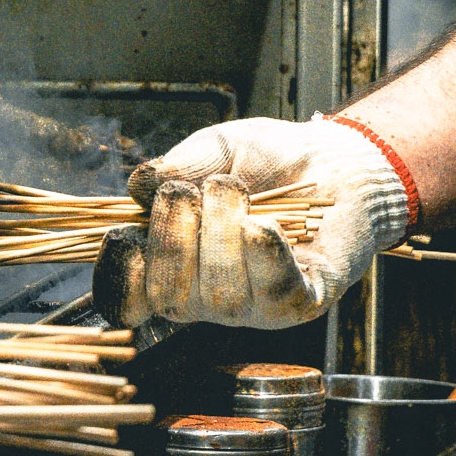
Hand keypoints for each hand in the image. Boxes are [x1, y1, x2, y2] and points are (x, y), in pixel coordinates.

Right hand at [91, 115, 410, 328]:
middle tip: (188, 193)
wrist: (336, 159)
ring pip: (219, 298)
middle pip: (169, 299)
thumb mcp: (214, 149)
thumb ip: (177, 166)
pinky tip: (264, 222)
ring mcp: (254, 305)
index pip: (129, 298)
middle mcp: (207, 295)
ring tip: (234, 191)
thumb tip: (139, 187)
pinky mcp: (301, 300)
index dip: (118, 275)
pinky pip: (273, 293)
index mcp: (173, 263)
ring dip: (219, 233)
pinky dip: (263, 254)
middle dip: (171, 240)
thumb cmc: (268, 159)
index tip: (123, 234)